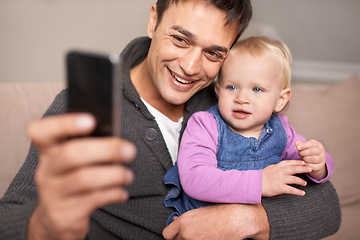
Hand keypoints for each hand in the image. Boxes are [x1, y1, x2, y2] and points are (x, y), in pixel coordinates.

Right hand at [26, 113, 135, 239]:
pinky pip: (92, 200)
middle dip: (105, 150)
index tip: (91, 120)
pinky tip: (122, 192)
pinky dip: (113, 194)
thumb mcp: (74, 161)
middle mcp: (46, 170)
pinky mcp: (63, 215)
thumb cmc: (73, 179)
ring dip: (114, 175)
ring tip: (128, 175)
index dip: (65, 124)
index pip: (42, 131)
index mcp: (48, 150)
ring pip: (84, 179)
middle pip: (71, 154)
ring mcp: (52, 194)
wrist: (56, 220)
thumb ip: (89, 147)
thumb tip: (118, 141)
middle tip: (129, 150)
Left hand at [162, 204, 269, 239]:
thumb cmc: (220, 213)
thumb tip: (175, 221)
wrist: (236, 219)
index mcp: (183, 221)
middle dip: (182, 239)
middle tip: (193, 235)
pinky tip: (207, 238)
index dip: (172, 235)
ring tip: (201, 237)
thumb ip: (184, 219)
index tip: (178, 235)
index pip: (166, 234)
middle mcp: (186, 234)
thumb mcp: (199, 211)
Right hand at [262, 160, 311, 196]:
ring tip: (305, 183)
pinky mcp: (280, 188)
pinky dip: (298, 192)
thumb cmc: (261, 177)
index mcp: (277, 167)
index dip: (297, 162)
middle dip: (303, 169)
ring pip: (294, 179)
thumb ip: (277, 168)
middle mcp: (280, 172)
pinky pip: (291, 190)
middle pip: (294, 169)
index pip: (289, 163)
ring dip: (301, 181)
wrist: (254, 183)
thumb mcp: (269, 168)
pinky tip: (302, 193)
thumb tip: (283, 167)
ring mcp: (280, 180)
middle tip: (310, 168)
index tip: (303, 162)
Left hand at [296, 140, 326, 179]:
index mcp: (317, 144)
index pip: (311, 144)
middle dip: (303, 152)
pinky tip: (304, 163)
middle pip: (312, 151)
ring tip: (302, 158)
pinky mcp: (320, 166)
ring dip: (305, 158)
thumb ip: (300, 145)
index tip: (298, 147)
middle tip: (300, 153)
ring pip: (313, 159)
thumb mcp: (305, 147)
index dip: (304, 145)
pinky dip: (307, 165)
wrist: (316, 161)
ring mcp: (322, 159)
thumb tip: (297, 143)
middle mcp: (321, 151)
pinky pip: (312, 166)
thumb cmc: (309, 152)